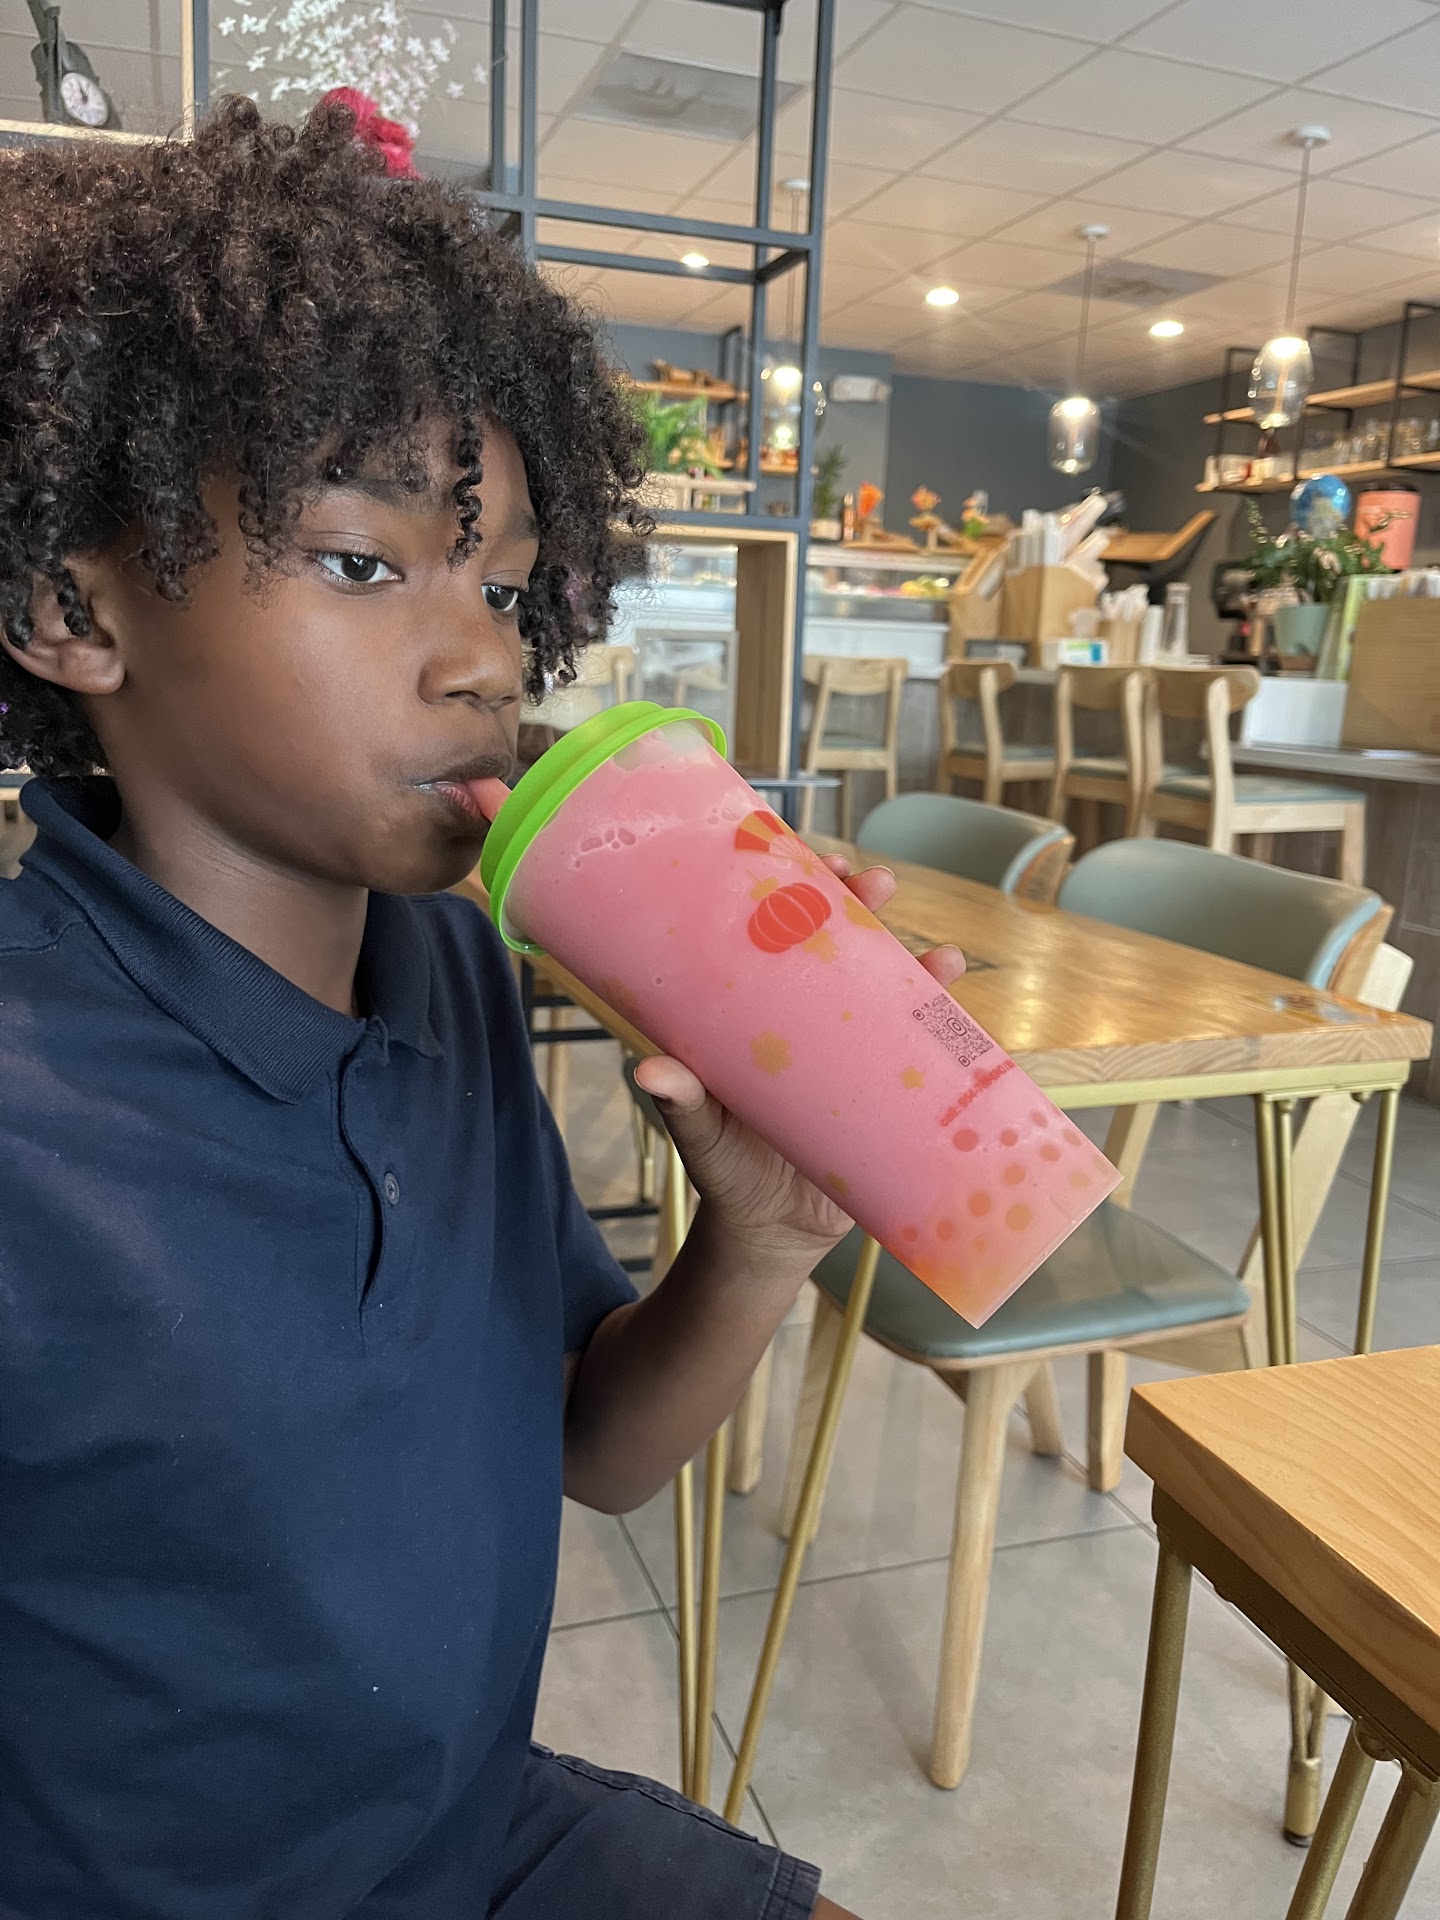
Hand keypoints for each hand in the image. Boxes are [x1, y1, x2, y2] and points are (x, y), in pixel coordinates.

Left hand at [633, 857, 964, 1269]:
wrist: (769, 1237)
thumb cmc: (724, 1173)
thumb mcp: (700, 1135)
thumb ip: (680, 1103)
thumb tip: (648, 1070)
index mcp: (764, 1015)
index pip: (782, 936)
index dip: (801, 891)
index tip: (813, 859)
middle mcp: (814, 1025)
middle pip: (844, 948)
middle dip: (863, 908)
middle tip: (875, 883)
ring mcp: (856, 1057)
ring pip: (893, 994)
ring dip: (921, 966)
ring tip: (941, 956)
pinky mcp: (890, 1097)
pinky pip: (926, 1059)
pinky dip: (950, 1036)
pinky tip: (968, 1022)